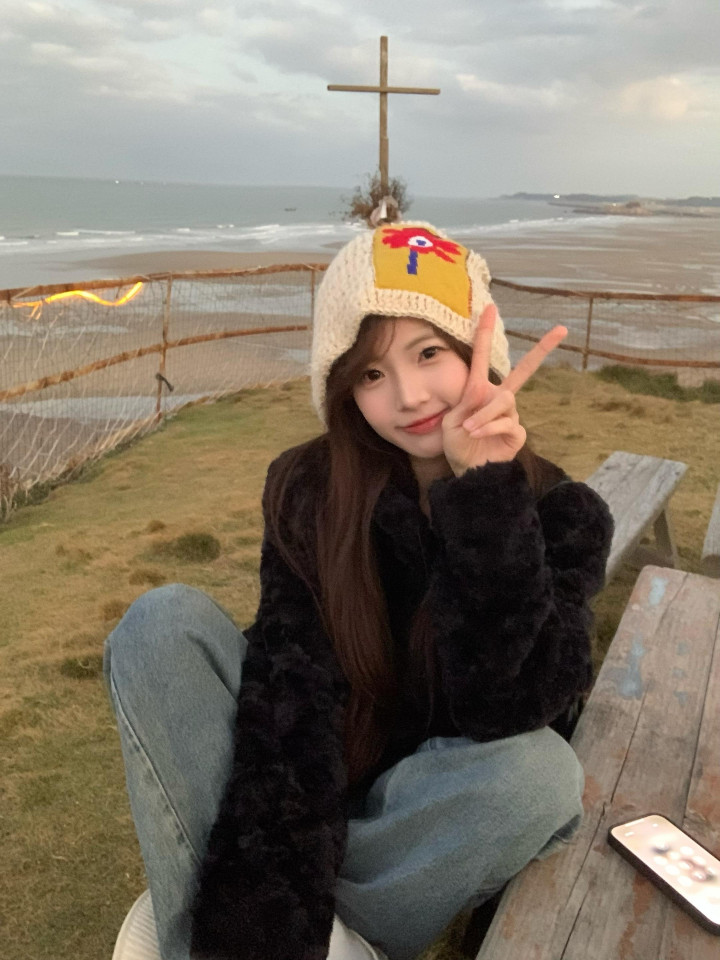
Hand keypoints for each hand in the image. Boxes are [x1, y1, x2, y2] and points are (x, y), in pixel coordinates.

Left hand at [442, 304, 566, 474]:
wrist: (466, 472)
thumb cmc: (457, 445)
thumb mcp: (451, 421)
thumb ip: (466, 403)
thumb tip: (485, 391)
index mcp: (478, 390)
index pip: (482, 357)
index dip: (485, 332)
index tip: (489, 307)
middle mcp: (499, 398)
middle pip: (525, 369)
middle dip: (543, 349)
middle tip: (562, 329)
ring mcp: (511, 414)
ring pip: (505, 400)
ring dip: (485, 413)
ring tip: (470, 428)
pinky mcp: (517, 432)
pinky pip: (507, 422)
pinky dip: (489, 427)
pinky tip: (477, 434)